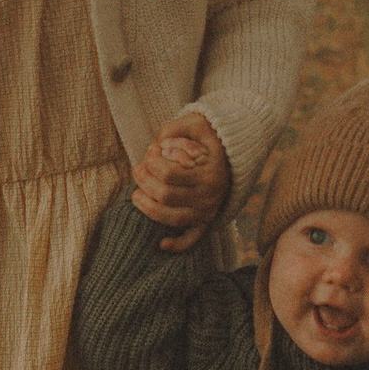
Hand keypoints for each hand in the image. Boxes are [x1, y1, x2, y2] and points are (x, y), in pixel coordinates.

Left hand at [134, 111, 229, 249]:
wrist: (233, 155)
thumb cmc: (208, 139)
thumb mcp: (196, 124)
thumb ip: (175, 128)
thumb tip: (157, 143)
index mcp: (210, 172)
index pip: (169, 174)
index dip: (152, 162)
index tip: (150, 151)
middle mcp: (211, 195)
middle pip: (166, 196)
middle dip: (144, 182)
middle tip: (137, 169)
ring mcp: (208, 211)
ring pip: (172, 218)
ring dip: (148, 209)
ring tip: (135, 195)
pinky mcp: (206, 221)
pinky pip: (192, 239)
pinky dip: (177, 245)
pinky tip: (161, 244)